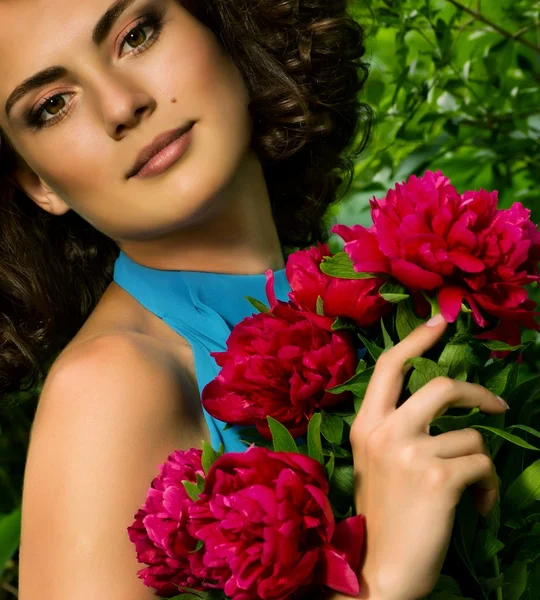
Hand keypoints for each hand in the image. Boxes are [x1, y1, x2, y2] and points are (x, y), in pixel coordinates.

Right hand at [348, 314, 507, 599]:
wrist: (379, 571)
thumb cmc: (380, 516)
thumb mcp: (375, 463)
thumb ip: (394, 430)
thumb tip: (435, 406)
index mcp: (365, 425)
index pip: (390, 367)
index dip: (418, 339)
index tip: (440, 321)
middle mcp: (385, 431)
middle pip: (441, 385)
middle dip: (477, 393)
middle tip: (496, 408)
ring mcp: (411, 452)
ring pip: (470, 435)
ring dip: (480, 463)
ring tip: (473, 487)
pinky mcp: (439, 477)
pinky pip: (482, 466)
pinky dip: (487, 487)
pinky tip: (476, 506)